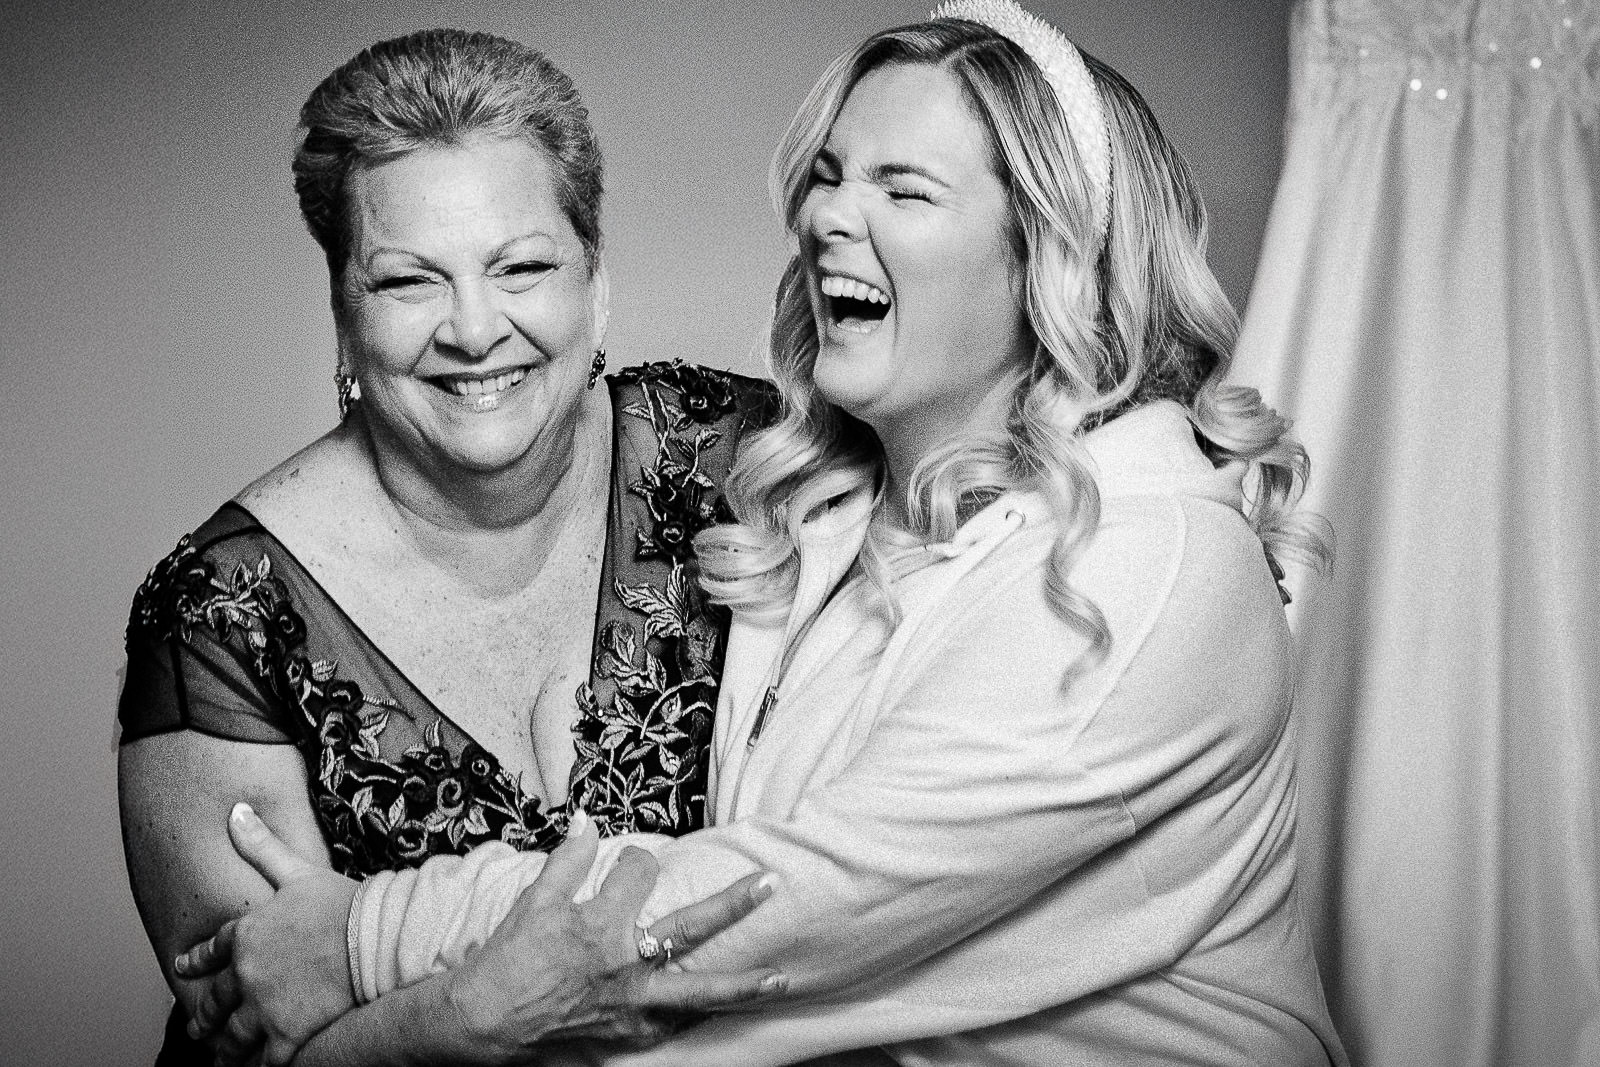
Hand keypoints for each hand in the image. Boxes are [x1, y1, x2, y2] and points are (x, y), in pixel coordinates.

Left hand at [175, 802, 357, 1065]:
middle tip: (197, 1028)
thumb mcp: (299, 871)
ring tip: (219, 1058)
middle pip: (216, 1002)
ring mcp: (265, 1008)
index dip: (197, 960)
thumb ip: (263, 846)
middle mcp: (247, 974)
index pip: (213, 949)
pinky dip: (256, 1066)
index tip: (183, 966)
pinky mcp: (288, 1036)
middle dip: (204, 1017)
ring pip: (232, 1037)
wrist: (376, 939)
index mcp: (248, 934)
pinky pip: (263, 1060)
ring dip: (223, 1049)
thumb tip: (234, 812)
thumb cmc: (343, 904)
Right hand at [446, 818, 785, 1060]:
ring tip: (781, 979)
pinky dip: (701, 1016)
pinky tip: (725, 1010)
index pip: (640, 872)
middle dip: (734, 904)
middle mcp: (625, 962)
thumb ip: (568, 859)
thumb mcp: (534, 900)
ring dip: (741, 986)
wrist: (488, 1020)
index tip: (629, 863)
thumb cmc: (510, 958)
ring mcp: (631, 1002)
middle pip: (692, 926)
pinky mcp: (628, 1032)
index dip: (636, 859)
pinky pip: (676, 1025)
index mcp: (602, 923)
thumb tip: (586, 818)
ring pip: (698, 992)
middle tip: (770, 886)